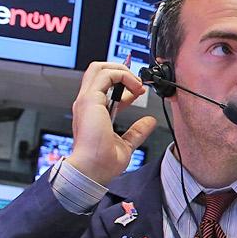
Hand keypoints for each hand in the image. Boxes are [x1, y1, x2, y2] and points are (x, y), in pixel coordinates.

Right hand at [67, 62, 154, 184]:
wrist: (92, 170)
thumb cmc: (102, 162)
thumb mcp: (126, 143)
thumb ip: (137, 131)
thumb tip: (149, 122)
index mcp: (92, 112)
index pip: (105, 87)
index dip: (124, 85)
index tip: (139, 92)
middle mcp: (87, 104)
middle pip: (97, 71)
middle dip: (120, 70)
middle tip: (138, 83)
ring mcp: (87, 100)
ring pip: (99, 68)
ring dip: (122, 71)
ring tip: (137, 84)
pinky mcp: (91, 100)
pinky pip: (106, 75)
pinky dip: (123, 76)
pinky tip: (135, 87)